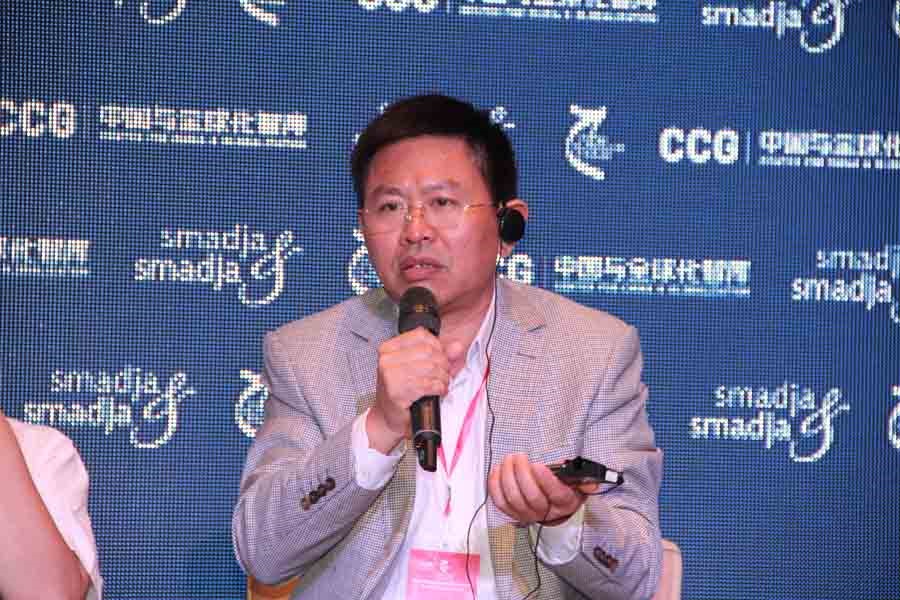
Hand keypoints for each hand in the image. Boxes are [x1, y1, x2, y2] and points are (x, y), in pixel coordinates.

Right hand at [366, 327, 461, 453]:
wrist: (387, 415)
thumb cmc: (400, 391)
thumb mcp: (417, 367)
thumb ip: (439, 354)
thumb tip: (456, 346)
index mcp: (389, 348)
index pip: (421, 335)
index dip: (438, 346)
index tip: (440, 356)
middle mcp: (387, 359)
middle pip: (428, 351)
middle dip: (443, 364)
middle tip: (444, 373)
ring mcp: (390, 375)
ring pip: (431, 367)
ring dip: (443, 377)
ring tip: (441, 383)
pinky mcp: (397, 391)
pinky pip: (428, 384)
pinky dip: (439, 388)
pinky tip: (437, 391)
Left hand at [488, 453, 598, 525]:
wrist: (554, 508)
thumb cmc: (564, 490)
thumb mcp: (578, 484)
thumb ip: (584, 480)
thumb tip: (591, 481)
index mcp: (563, 502)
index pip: (555, 494)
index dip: (545, 480)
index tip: (538, 466)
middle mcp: (544, 512)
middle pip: (531, 496)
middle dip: (522, 473)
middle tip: (519, 457)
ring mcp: (526, 514)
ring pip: (513, 498)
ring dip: (507, 476)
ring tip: (509, 459)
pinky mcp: (511, 513)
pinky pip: (500, 501)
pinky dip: (495, 484)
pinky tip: (498, 470)